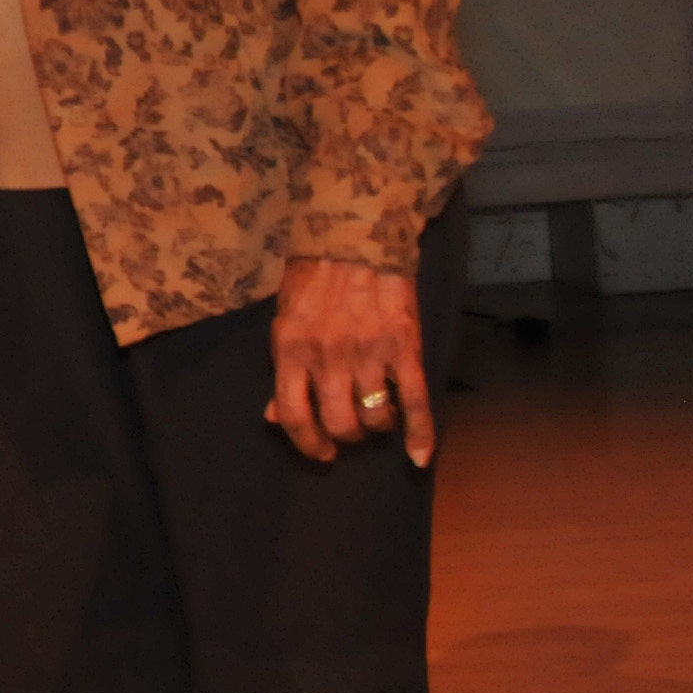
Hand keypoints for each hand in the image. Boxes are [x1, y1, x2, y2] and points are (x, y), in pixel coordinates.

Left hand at [266, 255, 433, 465]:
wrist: (357, 236)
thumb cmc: (313, 277)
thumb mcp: (284, 319)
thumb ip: (281, 368)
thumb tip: (271, 417)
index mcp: (292, 349)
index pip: (293, 415)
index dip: (306, 443)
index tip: (320, 452)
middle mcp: (329, 357)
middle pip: (339, 423)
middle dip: (346, 436)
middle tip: (351, 430)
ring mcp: (369, 353)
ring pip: (375, 417)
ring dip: (377, 426)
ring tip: (377, 416)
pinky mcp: (404, 346)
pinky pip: (415, 401)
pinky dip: (420, 434)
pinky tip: (419, 456)